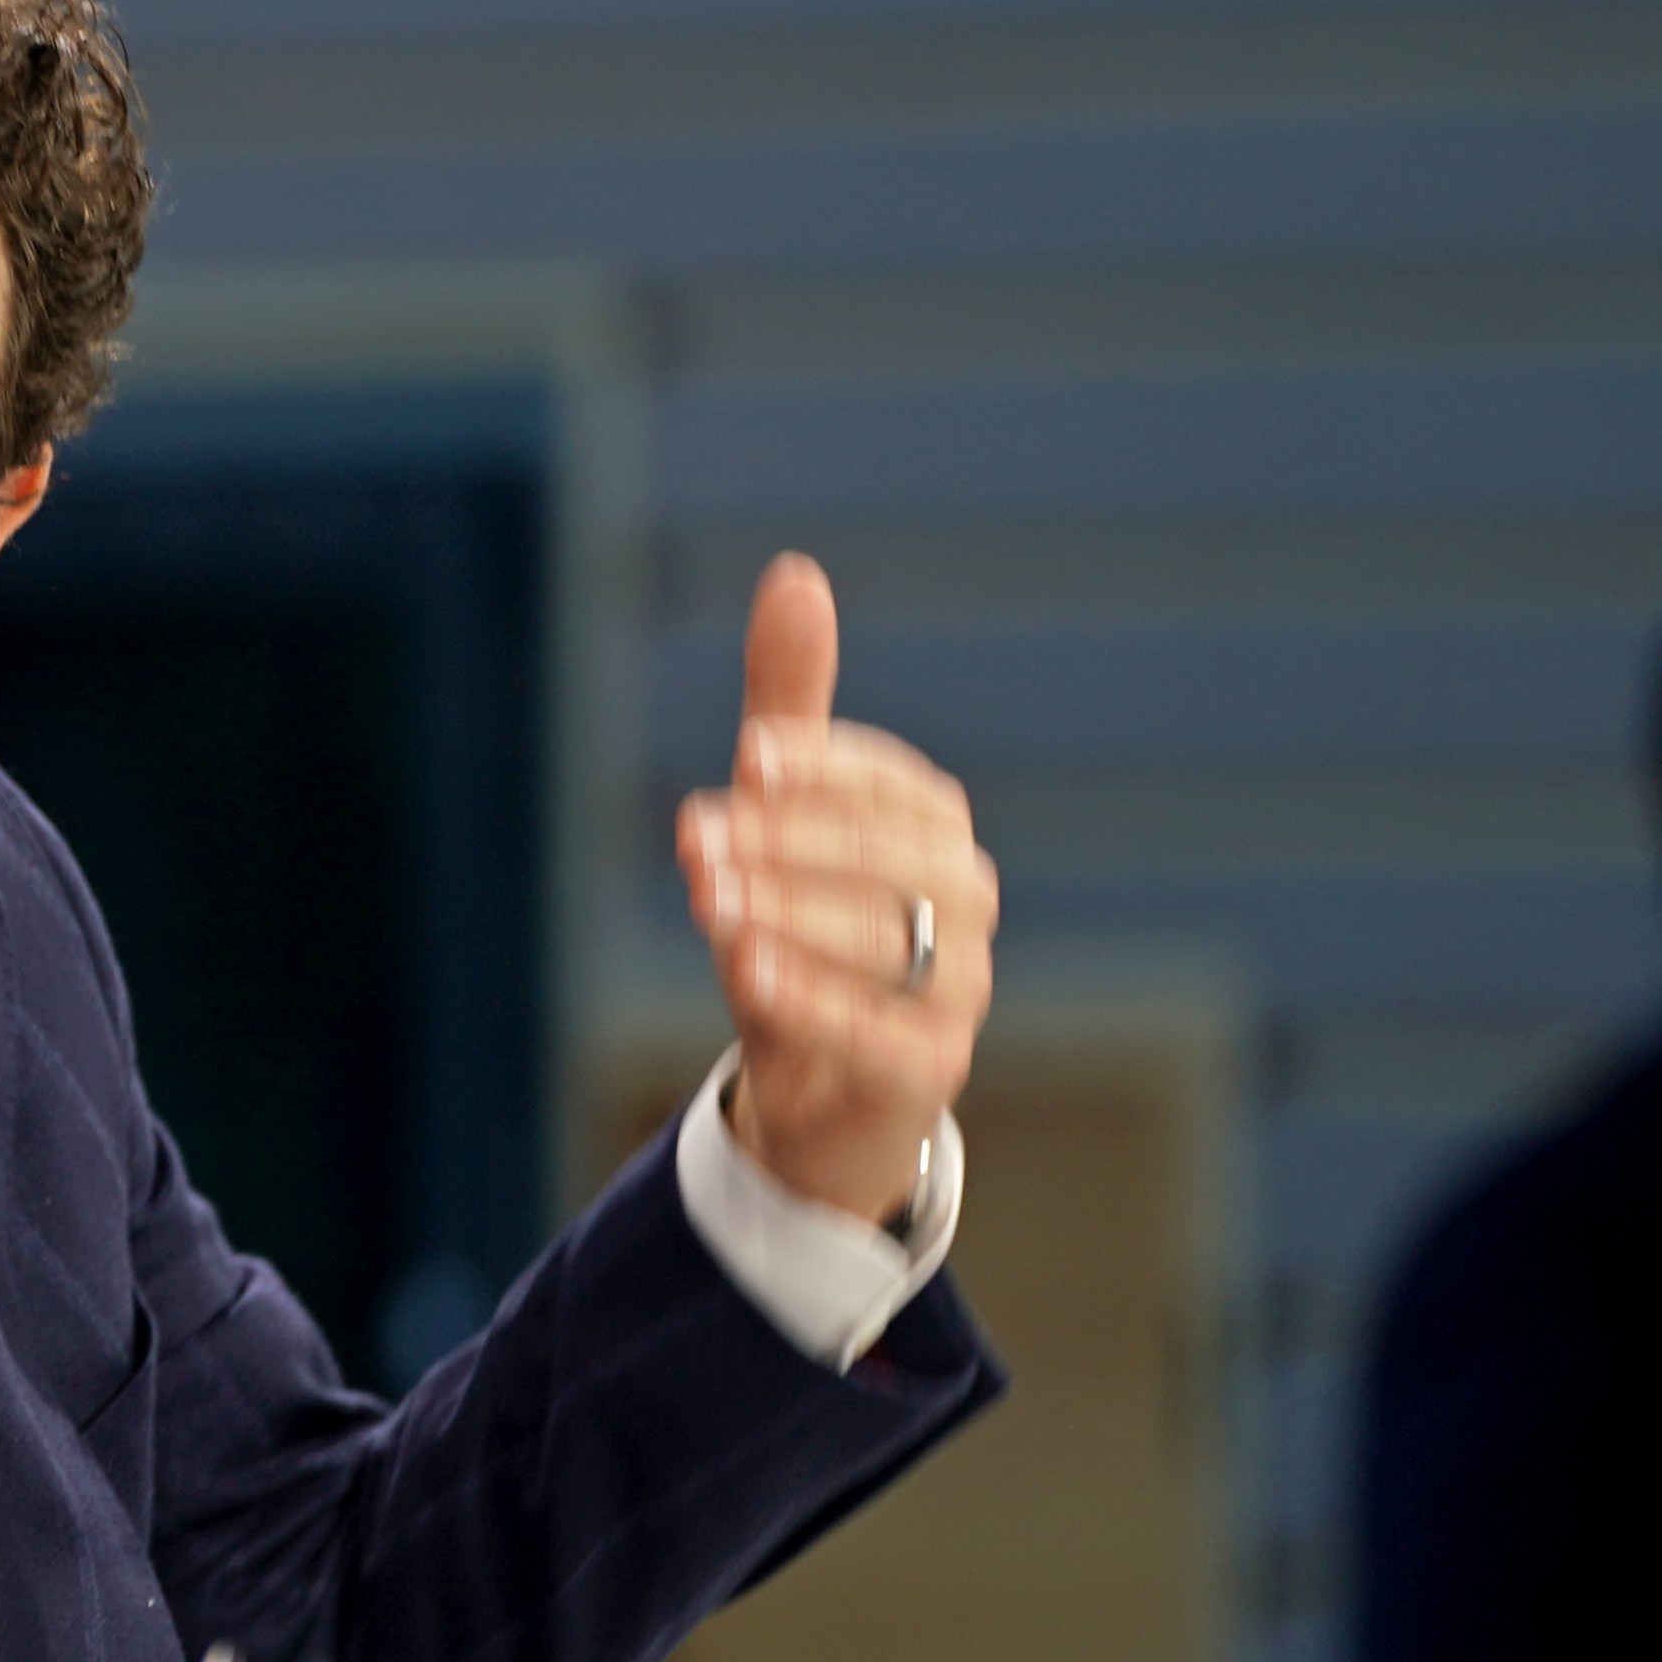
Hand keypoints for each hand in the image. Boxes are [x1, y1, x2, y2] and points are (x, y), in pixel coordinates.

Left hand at [678, 553, 997, 1220]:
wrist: (814, 1089)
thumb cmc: (802, 932)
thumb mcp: (783, 818)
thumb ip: (789, 708)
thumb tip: (795, 572)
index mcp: (936, 829)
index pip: (893, 783)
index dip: (825, 767)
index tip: (749, 757)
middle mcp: (965, 902)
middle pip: (890, 860)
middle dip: (791, 844)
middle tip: (696, 837)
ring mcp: (958, 989)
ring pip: (885, 941)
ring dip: (789, 915)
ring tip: (707, 902)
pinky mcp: (928, 1070)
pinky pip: (881, 1033)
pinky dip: (812, 1001)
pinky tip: (745, 974)